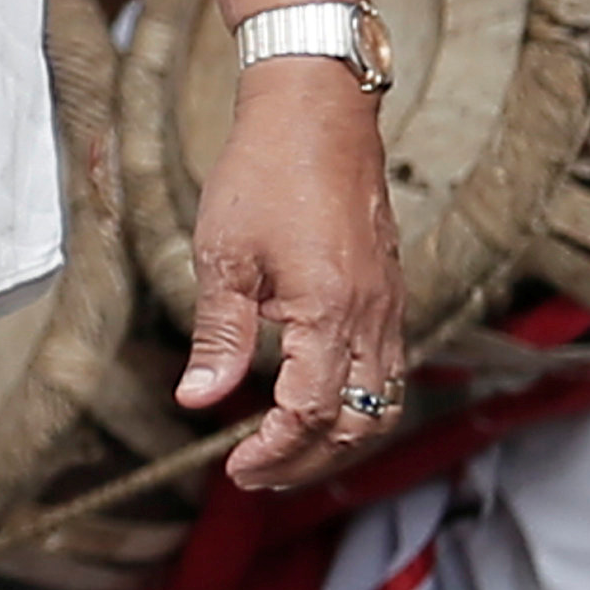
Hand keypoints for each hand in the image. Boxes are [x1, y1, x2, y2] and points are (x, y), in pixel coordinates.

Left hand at [178, 61, 404, 491]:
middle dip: (308, 463)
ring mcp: (390, 307)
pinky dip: (357, 405)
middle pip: (357, 425)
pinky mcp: (390, 294)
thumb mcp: (224, 256)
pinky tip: (317, 405)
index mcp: (332, 312)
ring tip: (284, 454)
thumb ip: (218, 336)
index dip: (275, 452)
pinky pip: (389, 372)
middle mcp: (374, 318)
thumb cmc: (265, 173)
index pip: (312, 415)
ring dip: (336, 442)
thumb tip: (198, 399)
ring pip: (382, 404)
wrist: (318, 112)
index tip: (237, 469)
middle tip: (256, 477)